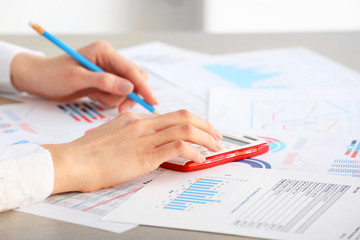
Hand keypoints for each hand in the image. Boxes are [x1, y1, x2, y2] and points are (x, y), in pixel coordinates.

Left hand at [10, 41, 156, 111]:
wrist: (39, 80)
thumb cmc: (53, 75)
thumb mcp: (77, 78)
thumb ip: (104, 82)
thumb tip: (129, 88)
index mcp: (105, 52)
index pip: (131, 70)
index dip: (142, 87)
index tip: (151, 102)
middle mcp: (110, 59)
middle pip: (134, 79)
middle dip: (128, 95)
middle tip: (120, 108)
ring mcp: (108, 71)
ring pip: (126, 89)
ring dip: (114, 99)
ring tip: (95, 98)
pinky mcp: (105, 82)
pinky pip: (117, 94)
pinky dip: (109, 100)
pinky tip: (94, 97)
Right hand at [43, 110, 222, 193]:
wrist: (74, 161)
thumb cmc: (88, 152)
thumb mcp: (111, 133)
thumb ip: (131, 131)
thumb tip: (147, 137)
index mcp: (135, 118)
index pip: (171, 115)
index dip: (191, 122)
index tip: (201, 130)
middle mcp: (143, 124)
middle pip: (183, 116)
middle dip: (205, 125)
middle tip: (216, 135)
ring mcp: (145, 138)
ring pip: (185, 129)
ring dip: (206, 138)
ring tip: (214, 147)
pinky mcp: (145, 155)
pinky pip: (178, 147)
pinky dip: (193, 151)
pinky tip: (198, 159)